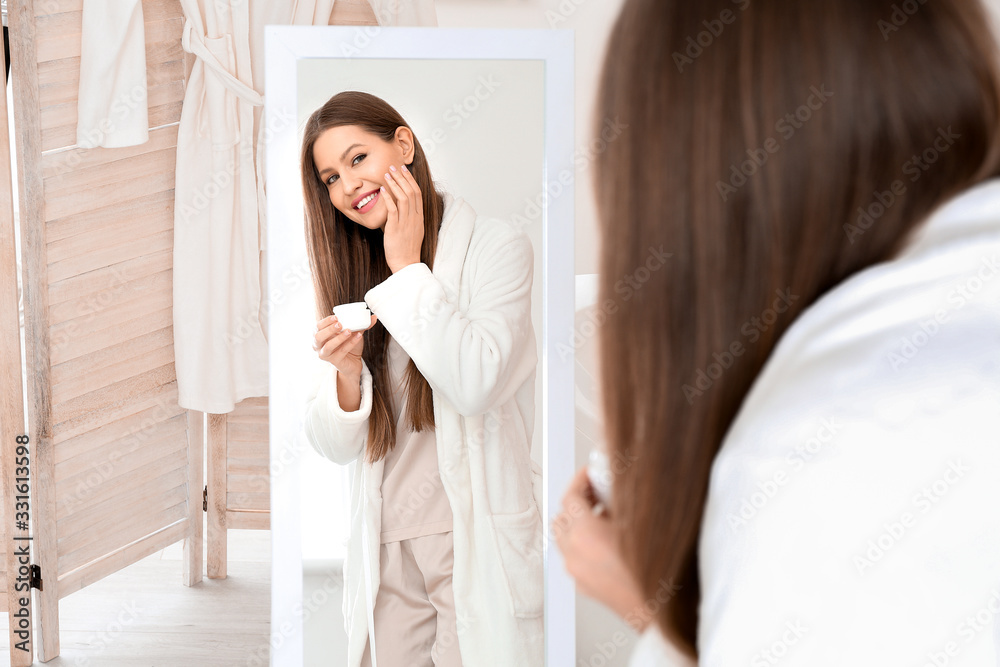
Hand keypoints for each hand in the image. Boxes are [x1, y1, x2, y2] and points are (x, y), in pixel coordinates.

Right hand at [312, 312, 377, 379]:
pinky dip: (350, 343)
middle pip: (318, 336)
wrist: (353, 362)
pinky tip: (358, 337)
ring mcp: (325, 354)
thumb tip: (374, 316)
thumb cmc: (349, 345)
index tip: (336, 316)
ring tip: (349, 331)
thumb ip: (361, 324)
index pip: (317, 326)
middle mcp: (319, 346)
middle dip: (329, 329)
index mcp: (320, 335)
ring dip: (339, 338)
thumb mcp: (353, 332)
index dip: (325, 321)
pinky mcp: (334, 361)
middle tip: (340, 323)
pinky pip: (342, 351)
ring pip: (328, 346)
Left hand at [381, 163, 423, 272]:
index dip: (410, 179)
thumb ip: (408, 217)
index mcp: (419, 217)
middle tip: (393, 167)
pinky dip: (389, 198)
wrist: (406, 264)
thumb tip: (400, 205)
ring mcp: (406, 223)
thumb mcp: (412, 230)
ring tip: (386, 175)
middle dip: (402, 177)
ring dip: (395, 184)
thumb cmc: (406, 248)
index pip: (417, 193)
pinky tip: (383, 190)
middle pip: (411, 192)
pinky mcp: (396, 229)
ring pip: (404, 198)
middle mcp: (415, 218)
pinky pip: (394, 210)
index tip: (404, 170)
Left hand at [553, 465, 649, 631]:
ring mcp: (578, 572)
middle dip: (577, 501)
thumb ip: (622, 499)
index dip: (581, 480)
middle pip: (562, 516)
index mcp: (585, 535)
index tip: (590, 474)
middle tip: (597, 492)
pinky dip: (581, 544)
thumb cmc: (658, 573)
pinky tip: (605, 542)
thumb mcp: (643, 522)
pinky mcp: (584, 586)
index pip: (570, 497)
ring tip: (602, 517)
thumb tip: (616, 484)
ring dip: (577, 523)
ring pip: (564, 538)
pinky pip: (573, 557)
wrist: (663, 612)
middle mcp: (575, 554)